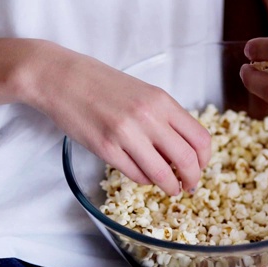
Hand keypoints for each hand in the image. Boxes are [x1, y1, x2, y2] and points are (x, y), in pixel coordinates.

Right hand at [28, 42, 211, 195]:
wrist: (62, 78)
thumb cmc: (103, 85)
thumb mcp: (144, 93)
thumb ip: (166, 118)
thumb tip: (185, 150)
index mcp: (162, 101)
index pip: (200, 138)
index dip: (205, 159)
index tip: (200, 166)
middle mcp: (148, 117)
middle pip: (187, 160)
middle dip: (193, 179)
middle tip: (190, 186)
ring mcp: (126, 134)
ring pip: (162, 174)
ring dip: (170, 187)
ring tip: (170, 188)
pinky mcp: (106, 149)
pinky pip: (136, 175)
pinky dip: (145, 180)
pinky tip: (144, 177)